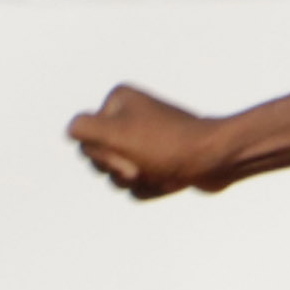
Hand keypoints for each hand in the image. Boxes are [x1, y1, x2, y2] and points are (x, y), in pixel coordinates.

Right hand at [67, 84, 227, 201]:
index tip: (129, 154)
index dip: (104, 155)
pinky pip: (137, 186)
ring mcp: (145, 140)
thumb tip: (72, 130)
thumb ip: (83, 128)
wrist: (217, 159)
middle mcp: (130, 116)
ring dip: (135, 183)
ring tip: (159, 173)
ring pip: (116, 177)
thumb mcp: (116, 133)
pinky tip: (169, 180)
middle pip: (98, 159)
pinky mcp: (158, 160)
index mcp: (118, 101)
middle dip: (119, 170)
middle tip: (143, 167)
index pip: (86, 139)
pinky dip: (150, 189)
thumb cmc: (167, 144)